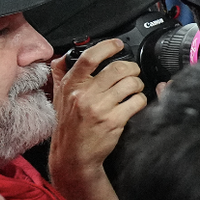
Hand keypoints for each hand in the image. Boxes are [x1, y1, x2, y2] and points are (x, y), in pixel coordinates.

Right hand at [50, 40, 146, 177]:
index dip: (107, 47)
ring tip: (133, 89)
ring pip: (131, 83)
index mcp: (71, 86)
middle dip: (132, 68)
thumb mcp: (59, 98)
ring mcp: (99, 108)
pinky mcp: (114, 121)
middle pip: (118, 68)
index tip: (117, 45)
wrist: (74, 155)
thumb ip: (60, 75)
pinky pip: (137, 101)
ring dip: (138, 84)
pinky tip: (134, 104)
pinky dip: (140, 100)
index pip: (88, 58)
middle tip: (132, 73)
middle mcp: (84, 95)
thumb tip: (63, 56)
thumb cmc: (69, 126)